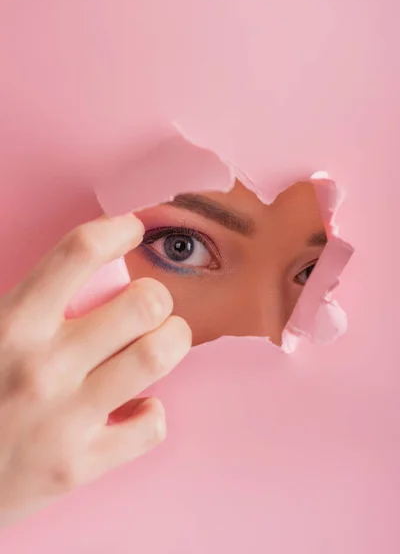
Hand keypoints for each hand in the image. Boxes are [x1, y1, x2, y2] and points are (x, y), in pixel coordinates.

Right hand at [0, 214, 191, 525]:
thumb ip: (30, 302)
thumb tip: (88, 268)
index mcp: (12, 323)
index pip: (80, 252)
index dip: (118, 230)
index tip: (130, 231)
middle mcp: (42, 366)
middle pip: (142, 304)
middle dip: (156, 297)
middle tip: (148, 306)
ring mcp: (62, 419)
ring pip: (156, 355)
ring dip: (170, 342)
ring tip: (158, 344)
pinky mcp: (78, 466)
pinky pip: (150, 426)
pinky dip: (152, 413)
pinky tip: (135, 406)